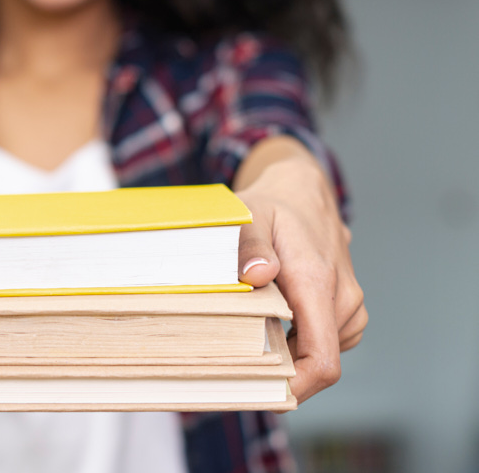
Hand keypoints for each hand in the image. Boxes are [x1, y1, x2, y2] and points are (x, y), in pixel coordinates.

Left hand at [235, 155, 367, 403]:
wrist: (303, 190)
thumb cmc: (271, 205)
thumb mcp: (248, 216)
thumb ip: (249, 245)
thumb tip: (258, 276)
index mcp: (318, 283)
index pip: (321, 360)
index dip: (295, 388)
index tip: (261, 394)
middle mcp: (342, 297)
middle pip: (317, 362)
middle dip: (281, 372)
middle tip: (235, 363)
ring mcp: (348, 302)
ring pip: (321, 352)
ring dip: (290, 355)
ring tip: (252, 333)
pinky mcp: (346, 305)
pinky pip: (325, 339)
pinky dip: (300, 341)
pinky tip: (274, 322)